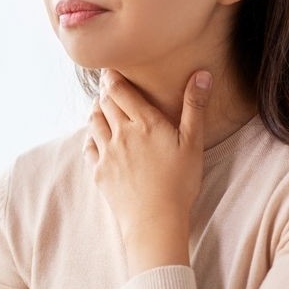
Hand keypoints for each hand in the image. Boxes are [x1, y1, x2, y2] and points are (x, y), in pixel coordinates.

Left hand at [84, 68, 212, 273]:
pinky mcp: (99, 172)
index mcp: (144, 123)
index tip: (111, 68)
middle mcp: (121, 134)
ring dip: (96, 110)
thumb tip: (201, 74)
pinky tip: (95, 136)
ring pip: (93, 121)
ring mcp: (107, 153)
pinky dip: (90, 136)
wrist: (155, 221)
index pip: (120, 90)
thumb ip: (194, 107)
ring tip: (101, 105)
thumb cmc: (179, 183)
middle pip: (104, 103)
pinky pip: (88, 146)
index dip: (113, 76)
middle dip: (104, 90)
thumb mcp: (193, 144)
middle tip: (107, 83)